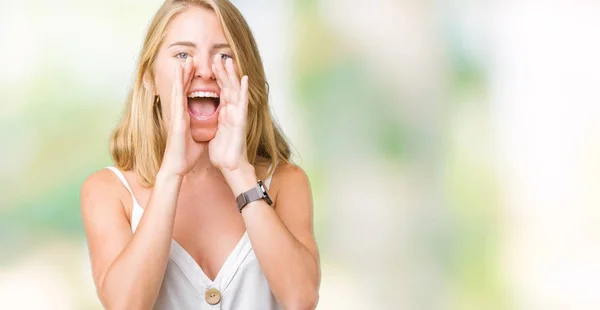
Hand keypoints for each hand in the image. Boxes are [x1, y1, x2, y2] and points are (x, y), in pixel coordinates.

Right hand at [160, 57, 204, 176]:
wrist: (177, 168)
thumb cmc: (186, 156)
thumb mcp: (200, 139)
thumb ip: (203, 130)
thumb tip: (210, 127)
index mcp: (185, 118)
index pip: (189, 96)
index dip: (191, 83)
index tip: (195, 71)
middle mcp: (180, 114)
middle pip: (183, 89)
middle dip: (186, 74)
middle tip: (190, 59)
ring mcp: (177, 115)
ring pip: (179, 90)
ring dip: (182, 75)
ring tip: (185, 61)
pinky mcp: (177, 120)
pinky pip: (179, 99)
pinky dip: (180, 86)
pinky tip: (180, 76)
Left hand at [209, 55, 249, 171]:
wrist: (228, 165)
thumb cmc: (222, 153)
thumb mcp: (213, 133)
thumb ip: (213, 123)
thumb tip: (208, 119)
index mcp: (224, 113)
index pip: (220, 91)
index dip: (216, 78)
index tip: (211, 65)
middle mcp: (232, 111)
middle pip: (227, 87)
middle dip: (222, 71)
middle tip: (218, 56)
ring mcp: (237, 115)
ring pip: (234, 90)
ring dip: (231, 75)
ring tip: (228, 60)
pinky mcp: (240, 121)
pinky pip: (242, 103)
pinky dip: (243, 90)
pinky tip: (244, 78)